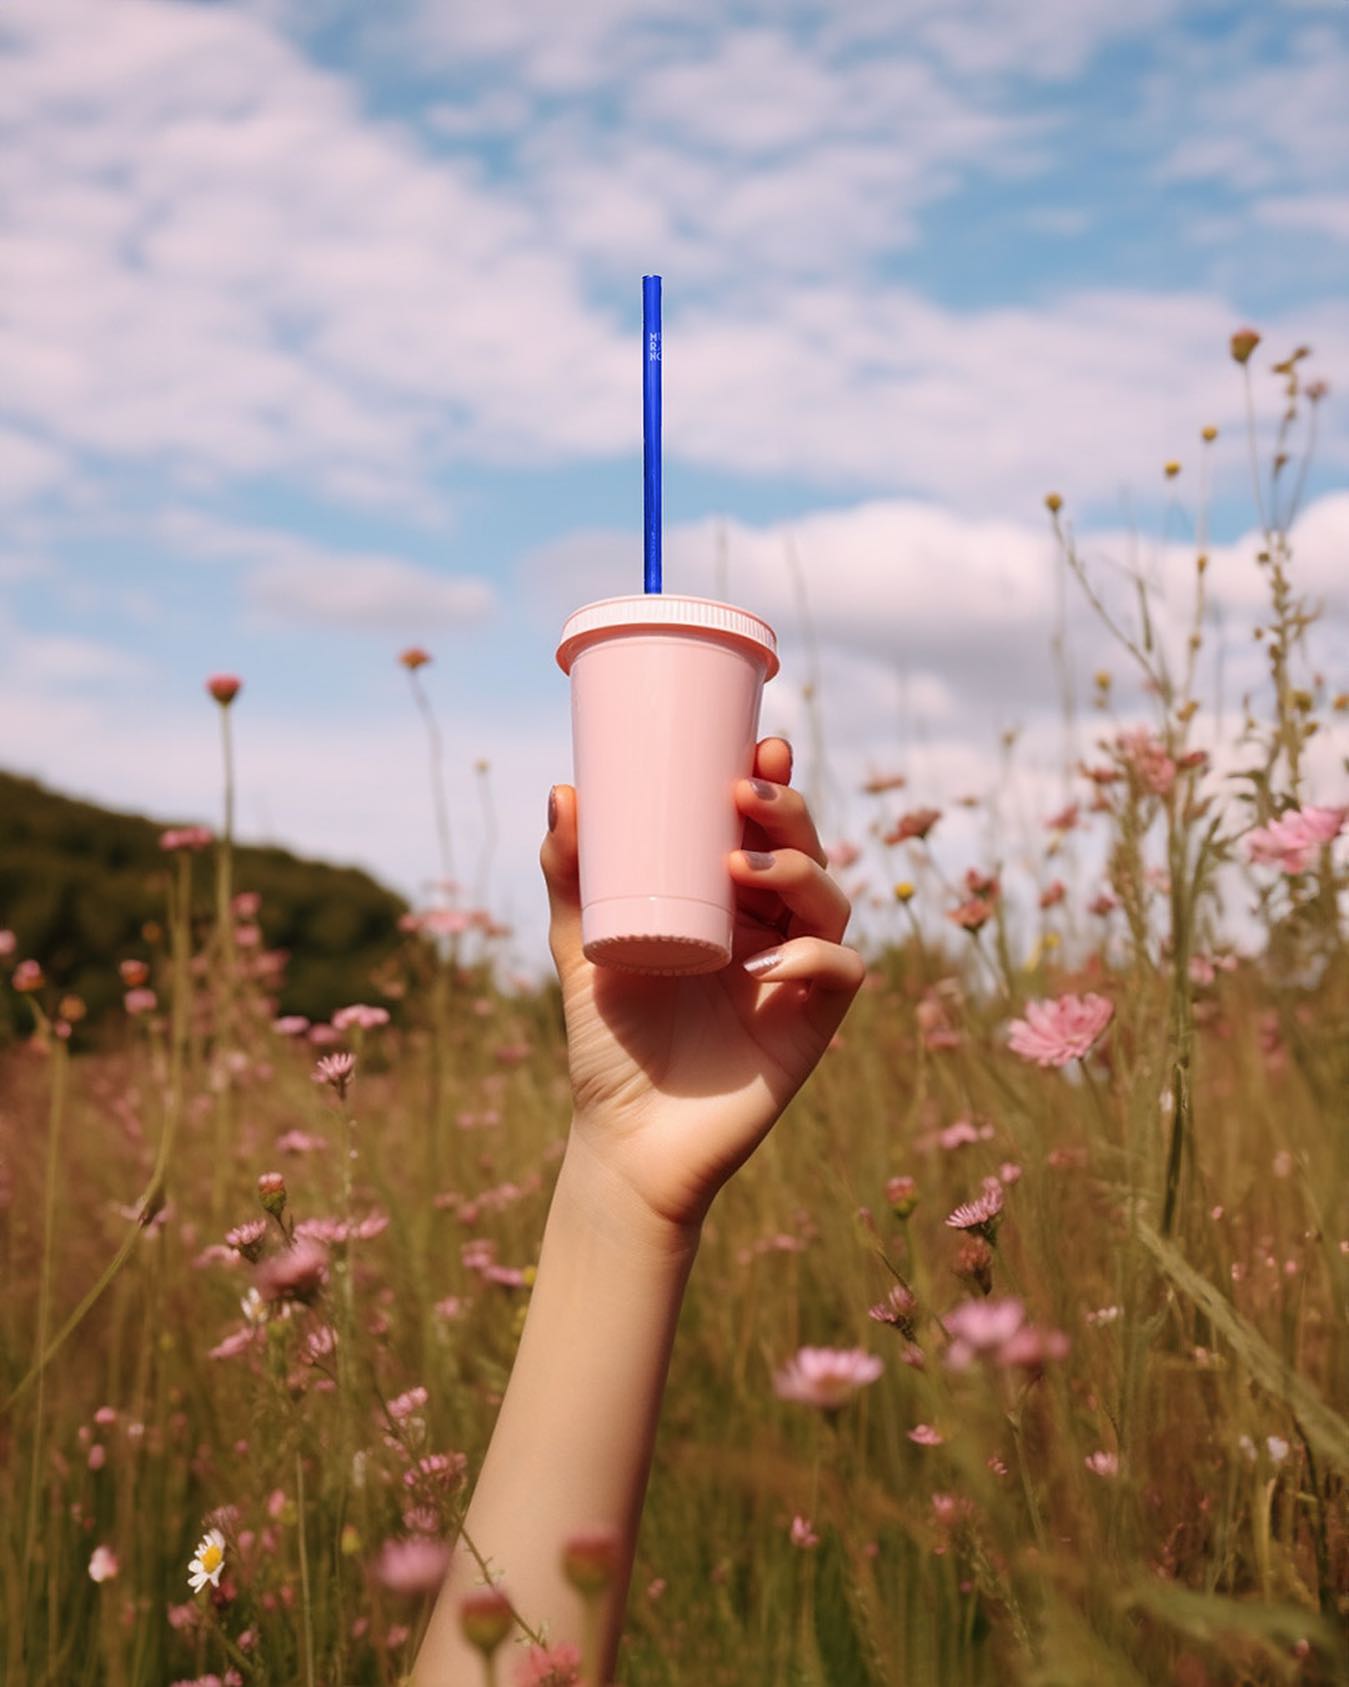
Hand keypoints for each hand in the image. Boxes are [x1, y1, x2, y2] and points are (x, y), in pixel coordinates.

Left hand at [541, 736, 864, 1238]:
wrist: (626, 1138)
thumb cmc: (609, 1042)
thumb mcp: (581, 946)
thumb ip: (570, 876)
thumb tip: (563, 793)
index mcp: (726, 902)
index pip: (763, 829)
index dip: (774, 781)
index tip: (758, 742)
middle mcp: (769, 929)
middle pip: (806, 851)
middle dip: (788, 811)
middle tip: (745, 791)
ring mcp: (794, 975)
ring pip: (831, 901)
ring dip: (797, 870)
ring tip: (740, 867)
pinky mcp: (812, 1023)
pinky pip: (839, 973)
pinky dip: (813, 957)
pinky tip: (765, 962)